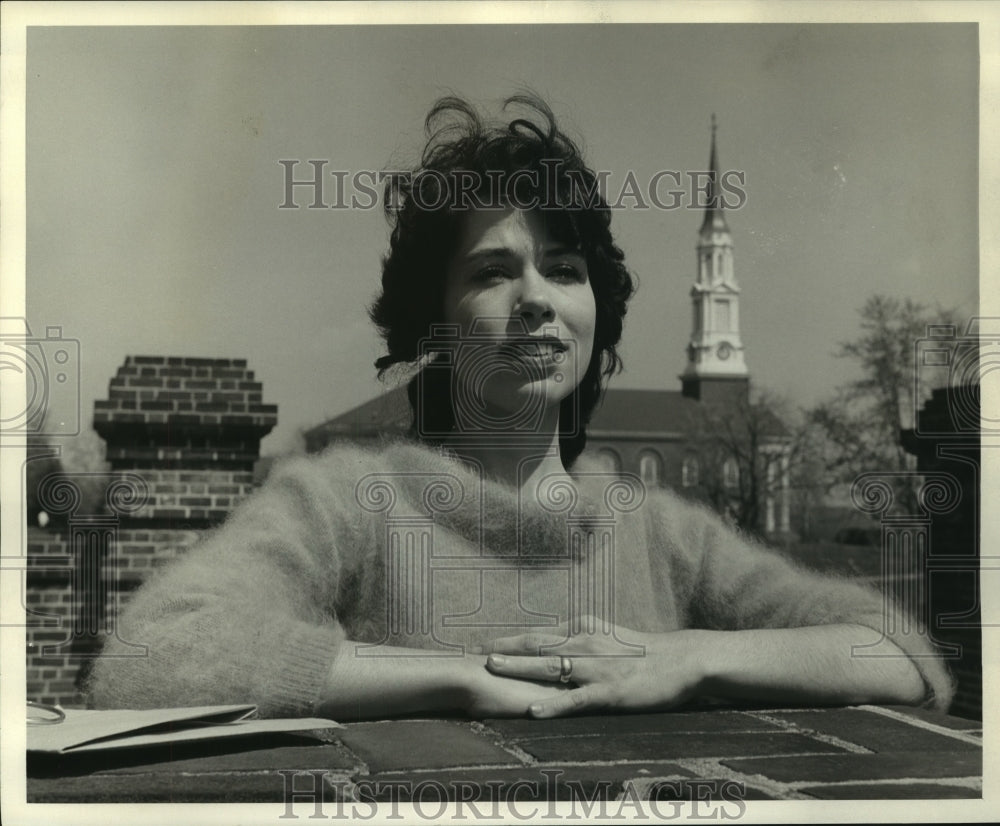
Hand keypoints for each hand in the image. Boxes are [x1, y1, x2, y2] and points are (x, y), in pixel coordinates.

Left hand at [480, 617, 708, 717]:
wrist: (682, 659)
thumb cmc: (645, 651)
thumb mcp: (608, 637)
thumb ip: (580, 639)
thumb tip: (553, 644)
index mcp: (583, 630)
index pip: (537, 634)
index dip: (508, 638)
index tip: (479, 642)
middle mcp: (584, 643)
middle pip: (535, 644)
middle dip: (502, 647)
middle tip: (471, 650)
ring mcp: (595, 668)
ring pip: (549, 666)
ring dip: (518, 666)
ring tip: (490, 668)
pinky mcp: (609, 691)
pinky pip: (575, 699)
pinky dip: (552, 703)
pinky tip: (532, 709)